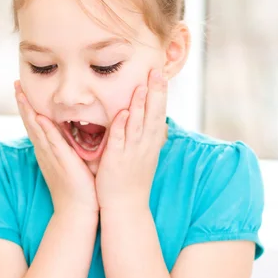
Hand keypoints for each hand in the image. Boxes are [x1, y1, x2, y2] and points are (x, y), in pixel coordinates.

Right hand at [14, 81, 98, 216]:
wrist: (77, 210)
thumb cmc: (78, 187)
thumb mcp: (72, 161)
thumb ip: (71, 146)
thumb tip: (78, 131)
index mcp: (47, 150)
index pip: (35, 124)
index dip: (28, 107)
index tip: (23, 90)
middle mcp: (45, 151)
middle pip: (30, 122)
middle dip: (23, 103)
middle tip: (16, 84)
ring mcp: (51, 156)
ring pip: (36, 128)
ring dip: (28, 111)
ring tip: (21, 93)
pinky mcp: (61, 161)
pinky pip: (52, 142)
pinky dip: (45, 129)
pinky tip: (39, 117)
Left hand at [96, 69, 167, 210]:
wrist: (126, 206)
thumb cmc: (132, 180)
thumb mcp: (144, 156)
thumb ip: (145, 137)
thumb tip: (149, 119)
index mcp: (151, 143)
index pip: (159, 114)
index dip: (160, 94)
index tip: (160, 75)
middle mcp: (145, 146)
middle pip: (153, 115)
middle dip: (155, 93)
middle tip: (156, 71)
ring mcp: (131, 153)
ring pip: (138, 125)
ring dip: (140, 105)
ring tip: (142, 85)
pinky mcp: (116, 160)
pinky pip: (119, 140)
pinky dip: (121, 126)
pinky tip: (122, 112)